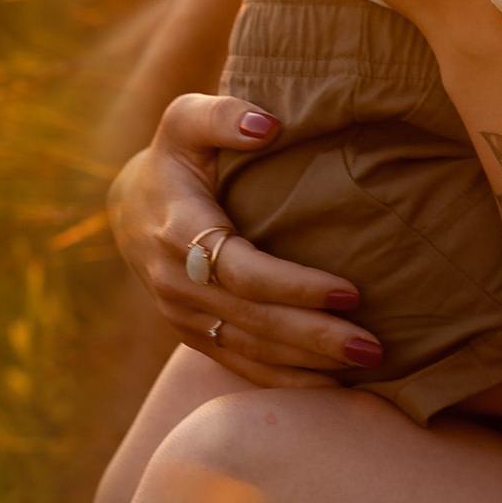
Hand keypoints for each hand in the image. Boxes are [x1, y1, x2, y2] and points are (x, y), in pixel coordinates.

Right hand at [105, 92, 384, 384]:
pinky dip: (284, 381)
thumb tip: (267, 124)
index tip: (351, 292)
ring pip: (251, 351)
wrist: (128, 208)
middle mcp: (178, 284)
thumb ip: (223, 114)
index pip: (243, 273)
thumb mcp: (186, 120)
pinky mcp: (193, 335)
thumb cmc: (174, 156)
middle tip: (373, 347)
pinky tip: (330, 388)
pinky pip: (239, 365)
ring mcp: (182, 316)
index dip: (296, 286)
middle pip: (255, 321)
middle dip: (316, 337)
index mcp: (179, 232)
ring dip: (309, 366)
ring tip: (368, 366)